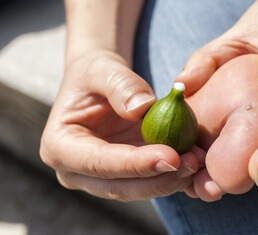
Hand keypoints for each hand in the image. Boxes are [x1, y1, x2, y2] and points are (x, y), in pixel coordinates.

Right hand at [40, 50, 201, 200]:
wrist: (101, 82)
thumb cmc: (96, 72)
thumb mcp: (103, 68)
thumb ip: (120, 85)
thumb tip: (142, 108)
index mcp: (60, 146)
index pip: (99, 162)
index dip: (135, 163)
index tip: (171, 156)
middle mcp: (77, 170)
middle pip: (119, 186)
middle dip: (158, 178)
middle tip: (191, 163)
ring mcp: (100, 176)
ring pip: (137, 189)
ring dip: (169, 180)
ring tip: (198, 161)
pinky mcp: (123, 174)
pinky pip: (149, 181)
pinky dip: (172, 174)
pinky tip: (194, 162)